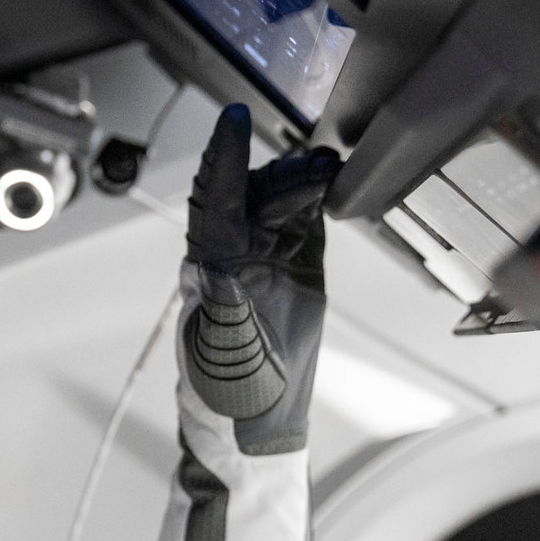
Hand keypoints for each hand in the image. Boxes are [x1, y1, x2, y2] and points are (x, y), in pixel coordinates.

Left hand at [180, 105, 340, 454]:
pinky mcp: (290, 263)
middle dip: (279, 170)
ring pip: (276, 199)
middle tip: (317, 163)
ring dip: (300, 179)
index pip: (214, 201)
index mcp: (212, 268)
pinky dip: (314, 196)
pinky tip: (331, 184)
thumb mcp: (229, 354)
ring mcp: (261, 256)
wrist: (261, 420)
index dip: (223, 158)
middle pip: (249, 191)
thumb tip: (208, 266)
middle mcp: (231, 254)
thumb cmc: (236, 392)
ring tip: (329, 170)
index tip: (234, 119)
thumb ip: (222, 308)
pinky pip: (299, 218)